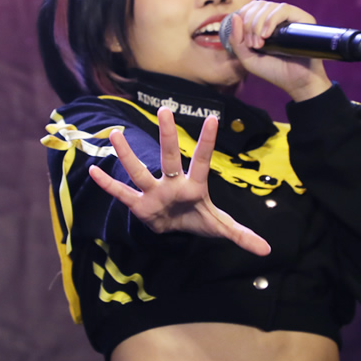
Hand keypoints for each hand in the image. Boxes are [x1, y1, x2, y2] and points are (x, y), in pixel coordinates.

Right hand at [87, 107, 271, 256]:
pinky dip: (107, 185)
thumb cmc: (197, 218)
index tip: (213, 118)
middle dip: (168, 136)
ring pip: (139, 171)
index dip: (207, 142)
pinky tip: (93, 171)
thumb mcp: (220, 227)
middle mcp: (172, 182)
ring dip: (127, 155)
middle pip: (169, 157)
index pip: (203, 161)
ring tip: (115, 133)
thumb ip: (242, 235)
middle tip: (164, 110)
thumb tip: (267, 250)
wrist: (174, 228)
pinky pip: (121, 193)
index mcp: (194, 185)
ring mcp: (153, 192)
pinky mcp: (138, 204)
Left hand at [227, 0, 331, 101]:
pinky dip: (271, 20)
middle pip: (258, 5)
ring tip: (259, 44)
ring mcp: (292, 17)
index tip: (245, 42)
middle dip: (249, 24)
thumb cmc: (274, 71)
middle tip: (252, 45)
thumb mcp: (248, 58)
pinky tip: (267, 36)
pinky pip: (283, 9)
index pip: (251, 7)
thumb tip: (235, 16)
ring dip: (257, 24)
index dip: (243, 19)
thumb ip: (236, 40)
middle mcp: (279, 17)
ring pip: (269, 6)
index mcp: (267, 23)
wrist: (297, 83)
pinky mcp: (304, 19)